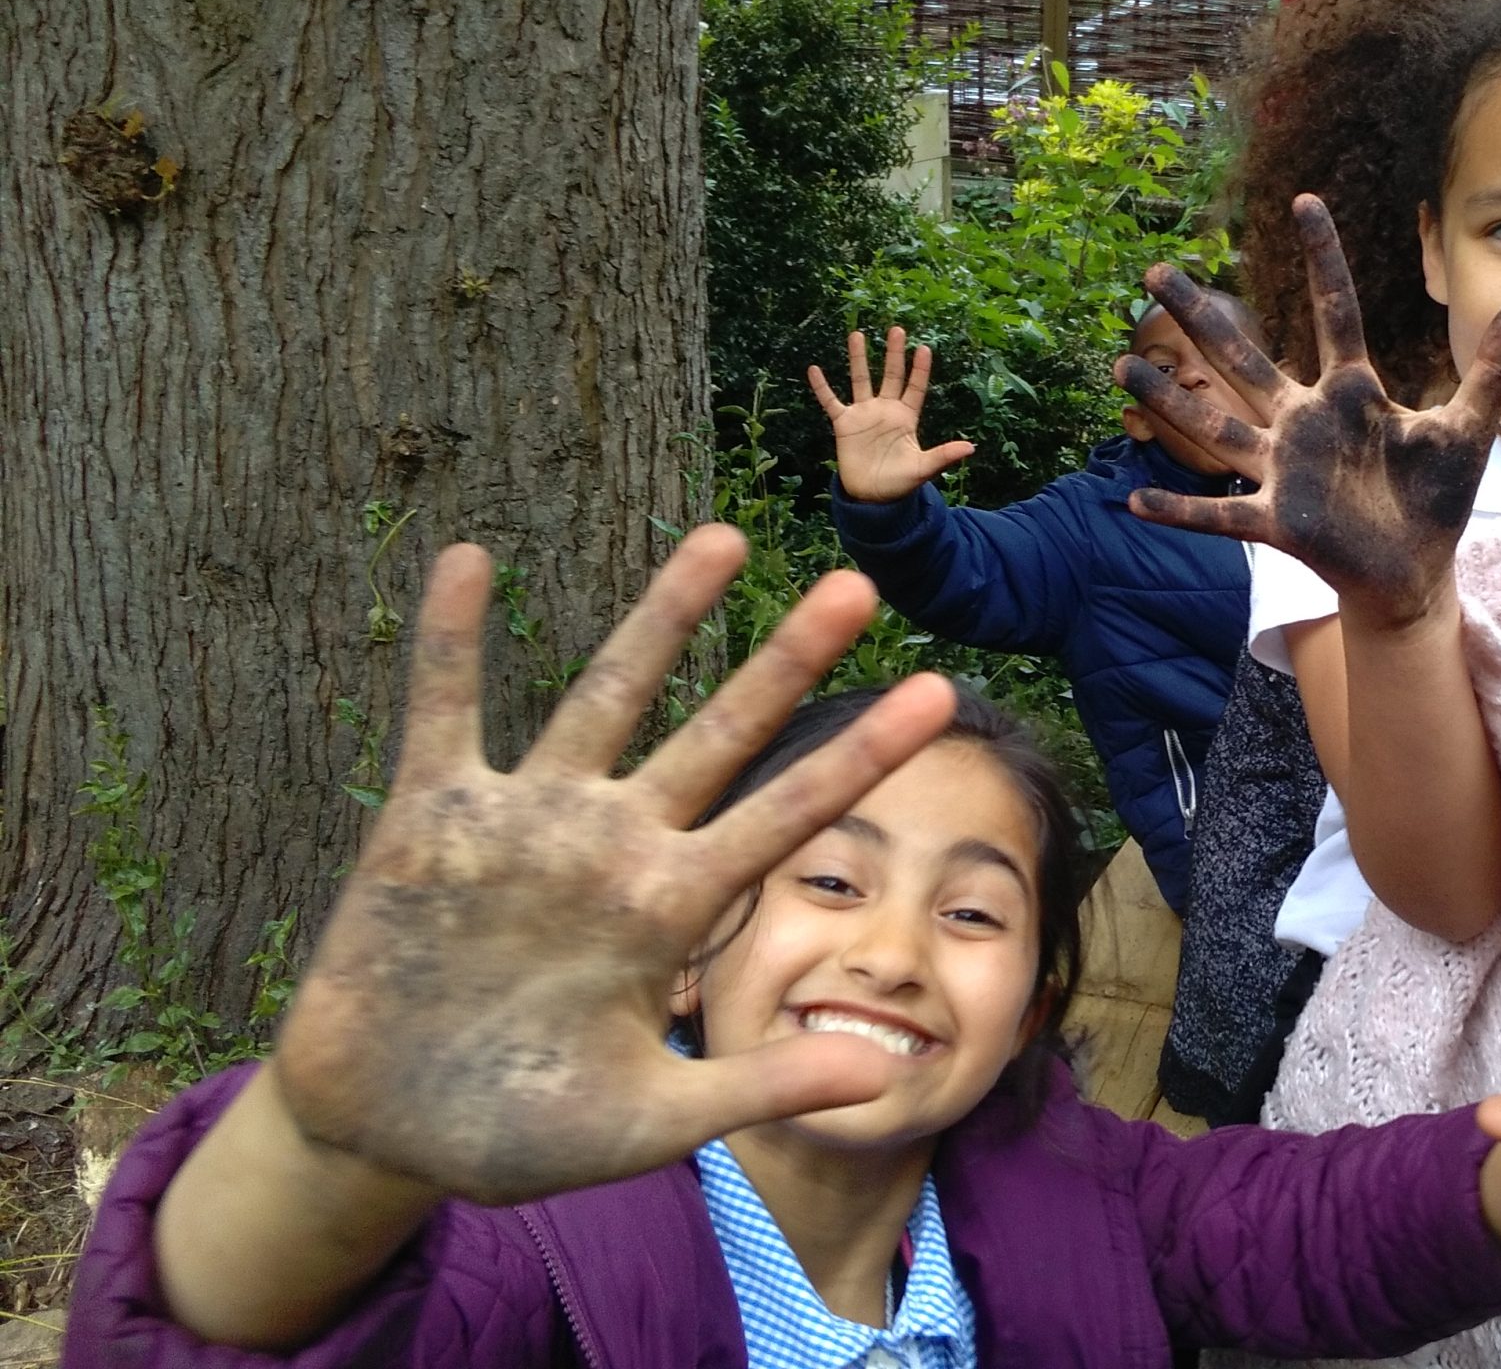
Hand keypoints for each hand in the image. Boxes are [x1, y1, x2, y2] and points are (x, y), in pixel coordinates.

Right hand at [271, 527, 958, 1204]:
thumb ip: (759, 1087)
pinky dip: (452, 642)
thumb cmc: (525, 1133)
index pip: (790, 816)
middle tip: (859, 583)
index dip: (861, 758)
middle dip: (782, 662)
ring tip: (725, 538)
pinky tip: (472, 559)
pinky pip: (445, 713)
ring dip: (659, 620)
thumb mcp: (652, 1121)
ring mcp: (528, 824)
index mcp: (675, 907)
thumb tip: (881, 1075)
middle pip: (718, 734)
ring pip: (604, 698)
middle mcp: (616, 846)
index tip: (939, 695)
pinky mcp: (432, 821)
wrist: (387, 1135)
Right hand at [808, 327, 972, 501]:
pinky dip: (822, 387)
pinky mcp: (844, 424)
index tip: (924, 348)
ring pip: (860, 380)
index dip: (920, 370)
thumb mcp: (923, 468)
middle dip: (893, 354)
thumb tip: (971, 447)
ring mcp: (863, 415)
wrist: (872, 497)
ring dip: (858, 358)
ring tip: (857, 334)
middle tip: (897, 329)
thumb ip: (944, 455)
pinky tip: (814, 369)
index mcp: (906, 418)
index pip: (915, 388)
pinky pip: (831, 401)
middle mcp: (885, 411)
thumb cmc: (900, 483)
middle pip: (890, 376)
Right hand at [1118, 194, 1500, 629]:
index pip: (1333, 312)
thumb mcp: (1469, 430)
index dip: (1322, 259)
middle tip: (1157, 270)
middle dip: (1201, 316)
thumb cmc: (1436, 498)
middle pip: (1244, 358)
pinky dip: (1181, 510)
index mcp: (1352, 393)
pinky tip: (1134, 504)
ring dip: (1170, 400)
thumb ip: (1492, 370)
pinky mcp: (1279, 520)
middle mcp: (1305, 422)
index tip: (1304, 201)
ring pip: (1217, 426)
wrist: (1418, 570)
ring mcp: (1286, 470)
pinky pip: (1221, 514)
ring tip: (1121, 367)